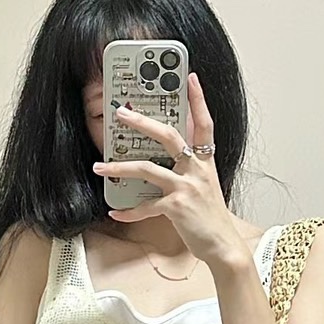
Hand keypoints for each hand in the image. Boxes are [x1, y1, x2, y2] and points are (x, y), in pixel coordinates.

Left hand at [90, 71, 244, 268]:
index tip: (190, 77)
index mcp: (205, 162)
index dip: (198, 99)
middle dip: (143, 122)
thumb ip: (190, 169)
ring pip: (148, 169)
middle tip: (121, 113)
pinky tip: (114, 212)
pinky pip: (146, 206)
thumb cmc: (211, 218)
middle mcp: (197, 170)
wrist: (224, 246)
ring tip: (99, 167)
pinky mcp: (176, 207)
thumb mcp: (206, 186)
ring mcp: (187, 187)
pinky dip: (129, 210)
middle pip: (169, 136)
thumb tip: (167, 158)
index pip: (204, 124)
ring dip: (119, 167)